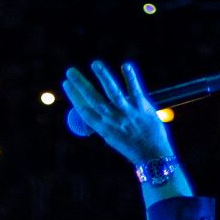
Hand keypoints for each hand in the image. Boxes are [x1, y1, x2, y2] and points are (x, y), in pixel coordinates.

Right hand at [59, 60, 174, 170]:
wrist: (153, 155)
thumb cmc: (131, 145)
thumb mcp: (111, 137)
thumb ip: (101, 123)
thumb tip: (86, 110)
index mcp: (103, 128)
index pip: (84, 109)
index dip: (73, 96)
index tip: (66, 83)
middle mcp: (113, 120)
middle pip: (94, 99)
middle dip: (81, 84)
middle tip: (70, 71)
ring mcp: (128, 113)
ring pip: (113, 92)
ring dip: (103, 77)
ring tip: (95, 64)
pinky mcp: (142, 107)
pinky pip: (135, 90)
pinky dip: (130, 77)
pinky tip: (126, 65)